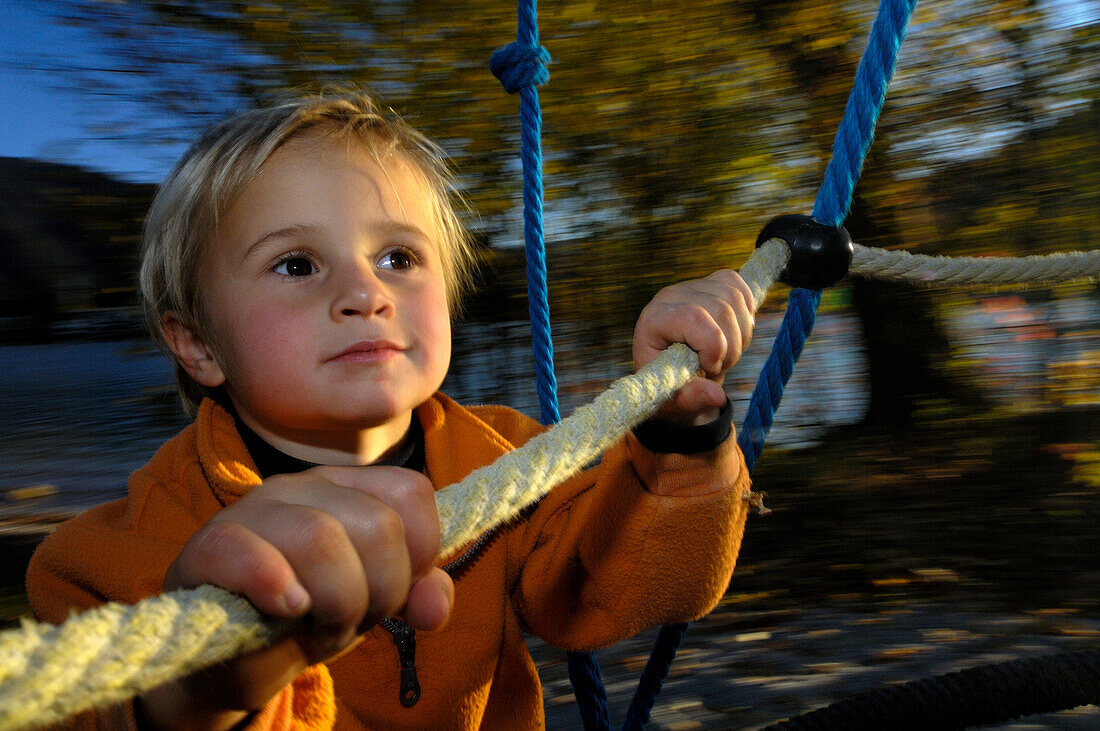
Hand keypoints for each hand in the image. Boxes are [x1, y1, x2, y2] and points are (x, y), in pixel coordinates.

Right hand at [141, 466, 452, 729]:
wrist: (234, 656)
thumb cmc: (310, 615)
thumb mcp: (374, 602)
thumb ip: (416, 594)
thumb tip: (435, 607)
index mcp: (349, 487)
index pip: (411, 492)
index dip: (419, 553)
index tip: (396, 593)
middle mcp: (304, 485)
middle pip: (378, 525)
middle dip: (380, 593)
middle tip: (351, 620)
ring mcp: (253, 510)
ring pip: (320, 538)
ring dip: (335, 604)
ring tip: (318, 627)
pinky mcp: (208, 546)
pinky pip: (245, 550)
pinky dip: (272, 583)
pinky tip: (285, 608)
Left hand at [633, 269, 755, 426]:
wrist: (674, 373)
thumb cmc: (670, 386)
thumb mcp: (675, 401)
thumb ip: (692, 399)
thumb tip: (717, 396)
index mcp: (654, 321)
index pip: (693, 316)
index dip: (712, 345)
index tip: (710, 367)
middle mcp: (671, 296)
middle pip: (722, 309)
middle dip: (730, 347)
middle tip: (717, 367)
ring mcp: (693, 286)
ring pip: (735, 299)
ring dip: (740, 335)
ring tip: (723, 354)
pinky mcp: (712, 282)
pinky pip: (740, 287)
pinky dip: (746, 315)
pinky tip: (733, 334)